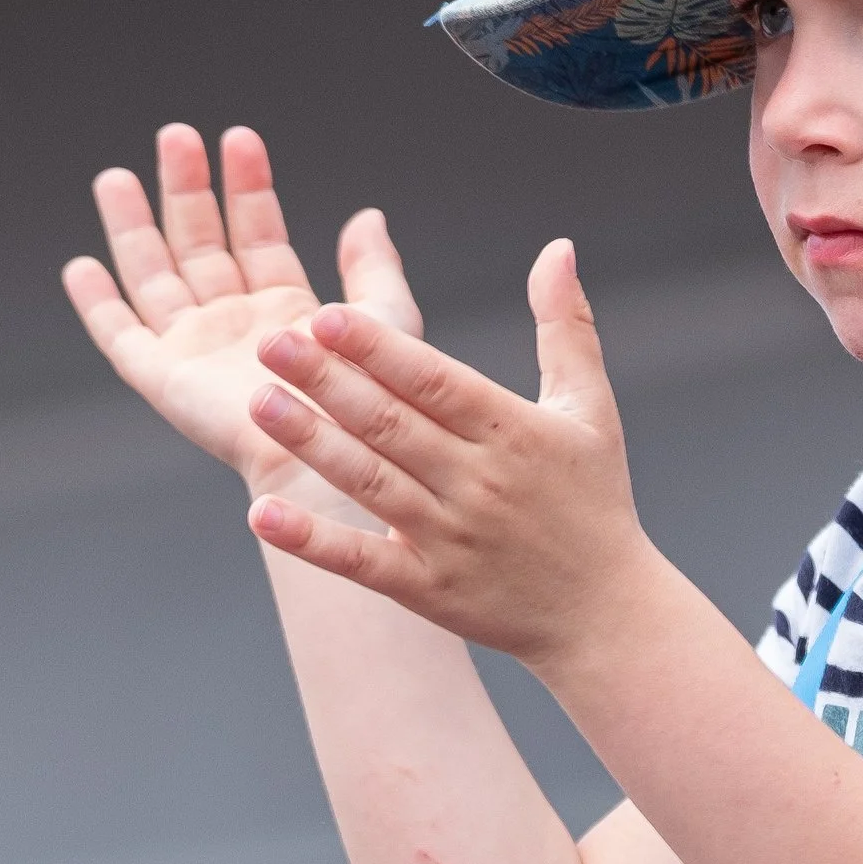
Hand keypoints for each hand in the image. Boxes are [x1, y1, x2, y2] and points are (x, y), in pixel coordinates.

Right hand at [62, 123, 422, 490]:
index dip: (247, 187)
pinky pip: (122, 337)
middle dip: (184, 189)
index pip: (257, 234)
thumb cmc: (368, 405)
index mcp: (284, 311)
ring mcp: (197, 352)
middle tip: (175, 136)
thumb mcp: (385, 321)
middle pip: (197, 243)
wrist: (330, 456)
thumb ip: (374, 267)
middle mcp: (235, 326)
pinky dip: (98, 305)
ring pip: (154, 276)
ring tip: (114, 177)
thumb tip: (367, 215)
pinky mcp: (166, 382)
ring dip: (132, 227)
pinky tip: (81, 267)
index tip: (239, 139)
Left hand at [243, 236, 664, 675]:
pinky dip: (312, 541)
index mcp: (513, 431)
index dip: (378, 348)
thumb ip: (566, 326)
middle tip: (269, 342)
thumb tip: (557, 247)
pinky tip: (263, 514)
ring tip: (258, 405)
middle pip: (391, 424)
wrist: (604, 616)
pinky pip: (361, 562)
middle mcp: (478, 482)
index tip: (326, 316)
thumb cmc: (593, 503)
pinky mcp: (427, 591)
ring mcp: (449, 539)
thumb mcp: (591, 409)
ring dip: (312, 444)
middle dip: (327, 382)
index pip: (435, 381)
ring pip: (370, 483)